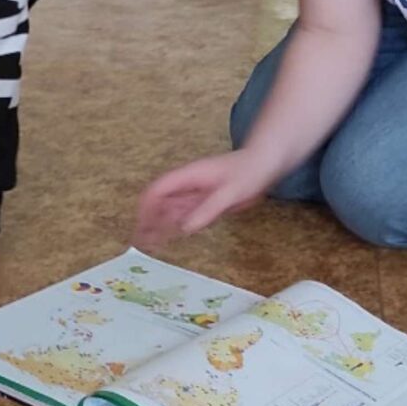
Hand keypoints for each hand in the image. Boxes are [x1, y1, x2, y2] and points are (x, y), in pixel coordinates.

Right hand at [135, 150, 271, 246]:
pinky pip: (185, 213)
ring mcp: (197, 192)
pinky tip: (169, 236)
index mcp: (190, 175)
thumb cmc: (249, 171)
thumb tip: (184, 228)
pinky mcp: (206, 201)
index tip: (141, 224)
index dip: (147, 205)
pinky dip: (174, 225)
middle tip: (140, 239)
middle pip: (161, 200)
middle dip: (149, 218)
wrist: (266, 163)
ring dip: (159, 224)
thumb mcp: (229, 192)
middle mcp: (189, 184)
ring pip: (171, 209)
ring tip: (149, 242)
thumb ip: (208, 209)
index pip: (159, 189)